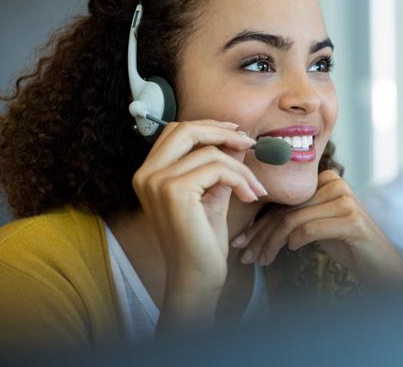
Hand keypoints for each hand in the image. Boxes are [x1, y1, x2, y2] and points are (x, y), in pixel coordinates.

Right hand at [131, 120, 266, 326]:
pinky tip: (250, 197)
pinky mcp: (174, 191)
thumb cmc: (202, 239)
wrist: (196, 275)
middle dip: (223, 132)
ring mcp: (157, 182)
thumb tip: (238, 140)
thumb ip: (220, 166)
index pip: (177, 131)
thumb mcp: (212, 193)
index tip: (237, 134)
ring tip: (255, 188)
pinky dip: (241, 180)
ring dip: (241, 168)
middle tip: (249, 144)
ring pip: (210, 152)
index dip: (209, 127)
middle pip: (186, 130)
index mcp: (149, 173)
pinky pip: (218, 169)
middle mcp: (146, 174)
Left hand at [232, 170, 402, 289]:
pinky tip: (291, 251)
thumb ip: (296, 216)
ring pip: (293, 220)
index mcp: (326, 179)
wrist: (381, 263)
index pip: (284, 201)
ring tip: (261, 261)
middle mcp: (336, 184)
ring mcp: (346, 200)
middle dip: (261, 235)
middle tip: (245, 256)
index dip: (259, 223)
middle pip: (286, 210)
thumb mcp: (318, 224)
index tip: (241, 242)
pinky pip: (309, 229)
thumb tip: (252, 226)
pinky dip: (295, 242)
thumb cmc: (346, 244)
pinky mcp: (352, 220)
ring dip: (272, 244)